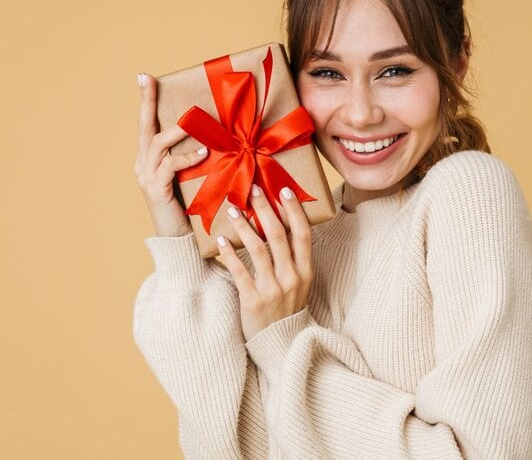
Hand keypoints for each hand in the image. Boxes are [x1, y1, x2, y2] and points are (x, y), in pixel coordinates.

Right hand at [134, 73, 208, 236]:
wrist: (179, 240)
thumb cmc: (190, 207)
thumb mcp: (192, 176)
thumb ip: (196, 156)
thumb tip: (217, 136)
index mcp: (150, 158)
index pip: (147, 125)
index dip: (146, 101)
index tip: (144, 76)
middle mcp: (143, 163)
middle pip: (144, 127)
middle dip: (147, 102)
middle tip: (149, 80)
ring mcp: (147, 176)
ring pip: (157, 144)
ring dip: (177, 131)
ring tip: (194, 123)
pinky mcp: (156, 189)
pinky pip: (169, 166)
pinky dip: (186, 157)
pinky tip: (204, 153)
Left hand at [216, 184, 312, 340]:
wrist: (281, 344)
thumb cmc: (287, 308)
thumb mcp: (299, 283)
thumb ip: (293, 258)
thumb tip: (279, 225)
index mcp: (306, 271)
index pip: (303, 234)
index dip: (294, 210)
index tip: (283, 190)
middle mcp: (292, 278)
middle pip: (279, 236)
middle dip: (266, 209)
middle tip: (254, 190)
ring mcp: (273, 289)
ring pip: (258, 249)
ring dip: (244, 226)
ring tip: (232, 210)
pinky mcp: (253, 300)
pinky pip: (239, 271)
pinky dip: (229, 254)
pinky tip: (220, 240)